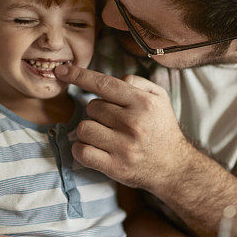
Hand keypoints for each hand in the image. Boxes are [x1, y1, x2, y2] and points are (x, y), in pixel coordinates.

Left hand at [54, 64, 193, 191]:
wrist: (174, 166)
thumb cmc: (161, 129)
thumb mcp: (159, 98)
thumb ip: (136, 82)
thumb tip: (112, 79)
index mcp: (143, 103)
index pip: (103, 83)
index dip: (79, 75)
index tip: (61, 70)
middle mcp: (133, 123)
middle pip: (91, 108)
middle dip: (97, 113)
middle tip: (114, 122)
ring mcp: (123, 147)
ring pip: (83, 128)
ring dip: (90, 131)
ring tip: (106, 136)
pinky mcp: (115, 167)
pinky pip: (82, 151)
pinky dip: (81, 149)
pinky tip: (93, 148)